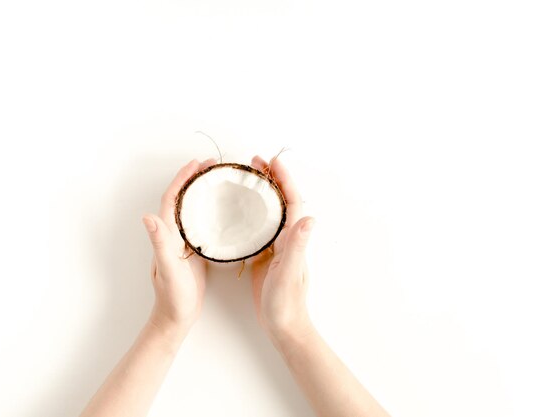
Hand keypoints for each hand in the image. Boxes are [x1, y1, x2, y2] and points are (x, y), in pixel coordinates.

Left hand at [142, 158, 216, 332]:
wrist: (176, 318)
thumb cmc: (173, 297)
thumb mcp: (169, 269)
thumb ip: (160, 244)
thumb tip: (147, 216)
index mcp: (167, 235)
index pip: (171, 199)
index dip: (182, 179)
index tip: (197, 164)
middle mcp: (172, 235)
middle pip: (180, 199)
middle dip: (193, 179)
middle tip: (212, 165)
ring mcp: (182, 243)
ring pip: (190, 210)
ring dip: (200, 193)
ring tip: (217, 180)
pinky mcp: (192, 252)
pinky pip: (199, 224)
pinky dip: (208, 211)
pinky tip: (221, 210)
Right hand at [250, 155, 314, 345]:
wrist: (284, 325)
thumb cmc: (286, 302)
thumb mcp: (289, 273)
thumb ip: (297, 247)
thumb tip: (309, 218)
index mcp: (292, 239)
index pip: (291, 202)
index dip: (284, 180)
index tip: (273, 161)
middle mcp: (286, 239)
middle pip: (281, 202)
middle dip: (271, 180)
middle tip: (254, 162)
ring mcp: (275, 248)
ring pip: (270, 212)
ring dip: (261, 193)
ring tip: (246, 178)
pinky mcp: (264, 257)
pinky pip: (259, 228)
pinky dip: (251, 213)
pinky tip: (238, 211)